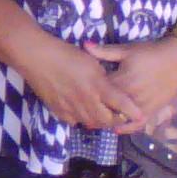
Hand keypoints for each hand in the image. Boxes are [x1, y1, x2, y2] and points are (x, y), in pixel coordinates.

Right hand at [14, 38, 140, 130]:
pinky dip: (80, 119)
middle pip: (107, 119)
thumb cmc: (65, 54)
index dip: (132, 111)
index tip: (140, 115)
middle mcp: (86, 99)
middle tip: (119, 117)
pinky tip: (81, 112)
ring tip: (102, 116)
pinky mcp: (58, 109)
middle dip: (116, 120)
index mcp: (97, 85)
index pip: (121, 103)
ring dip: (99, 121)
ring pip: (91, 123)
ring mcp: (71, 107)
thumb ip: (103, 77)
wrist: (36, 57)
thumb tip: (109, 87)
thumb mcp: (91, 61)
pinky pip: (74, 121)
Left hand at [84, 39, 176, 129]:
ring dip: (108, 119)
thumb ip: (104, 51)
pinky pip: (138, 124)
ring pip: (121, 117)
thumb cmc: (150, 53)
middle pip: (109, 106)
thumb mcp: (126, 50)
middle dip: (96, 108)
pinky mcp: (152, 110)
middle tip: (82, 110)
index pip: (100, 90)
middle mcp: (131, 95)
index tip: (78, 93)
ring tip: (94, 120)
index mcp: (123, 79)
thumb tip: (84, 44)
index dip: (88, 92)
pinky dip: (127, 128)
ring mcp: (142, 105)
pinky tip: (116, 129)